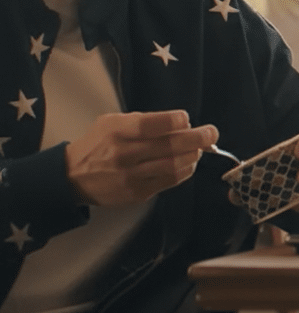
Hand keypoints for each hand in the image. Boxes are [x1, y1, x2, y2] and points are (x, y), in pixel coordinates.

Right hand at [66, 110, 217, 205]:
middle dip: (197, 139)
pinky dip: (185, 171)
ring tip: (202, 148)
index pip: (149, 125)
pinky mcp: (136, 193)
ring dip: (194, 156)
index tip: (187, 118)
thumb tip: (181, 123)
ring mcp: (130, 176)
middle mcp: (123, 154)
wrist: (73, 178)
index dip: (173, 121)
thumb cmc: (99, 144)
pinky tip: (190, 163)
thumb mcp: (112, 122)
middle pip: (168, 146)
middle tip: (212, 133)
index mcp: (116, 132)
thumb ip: (143, 121)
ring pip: (173, 166)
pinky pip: (169, 181)